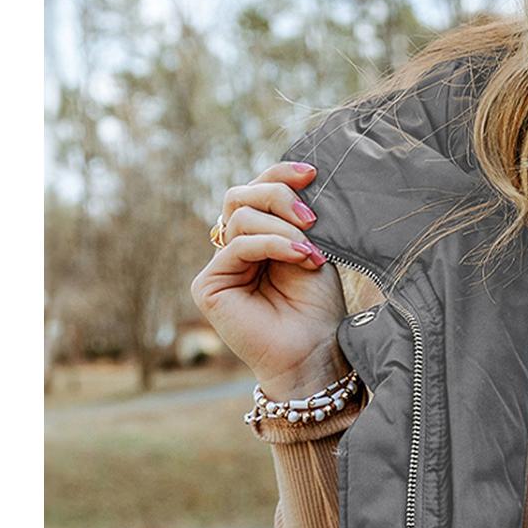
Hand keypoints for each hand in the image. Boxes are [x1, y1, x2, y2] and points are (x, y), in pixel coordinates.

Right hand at [191, 162, 346, 401]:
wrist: (316, 355)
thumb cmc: (318, 310)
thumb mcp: (311, 250)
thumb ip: (295, 218)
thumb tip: (297, 180)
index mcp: (257, 238)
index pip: (256, 192)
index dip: (279, 174)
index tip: (311, 173)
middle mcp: (234, 249)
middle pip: (241, 196)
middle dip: (278, 196)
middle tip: (311, 219)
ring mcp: (219, 267)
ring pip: (240, 217)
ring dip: (281, 228)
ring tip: (309, 252)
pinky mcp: (208, 286)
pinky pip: (238, 246)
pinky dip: (271, 245)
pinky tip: (300, 256)